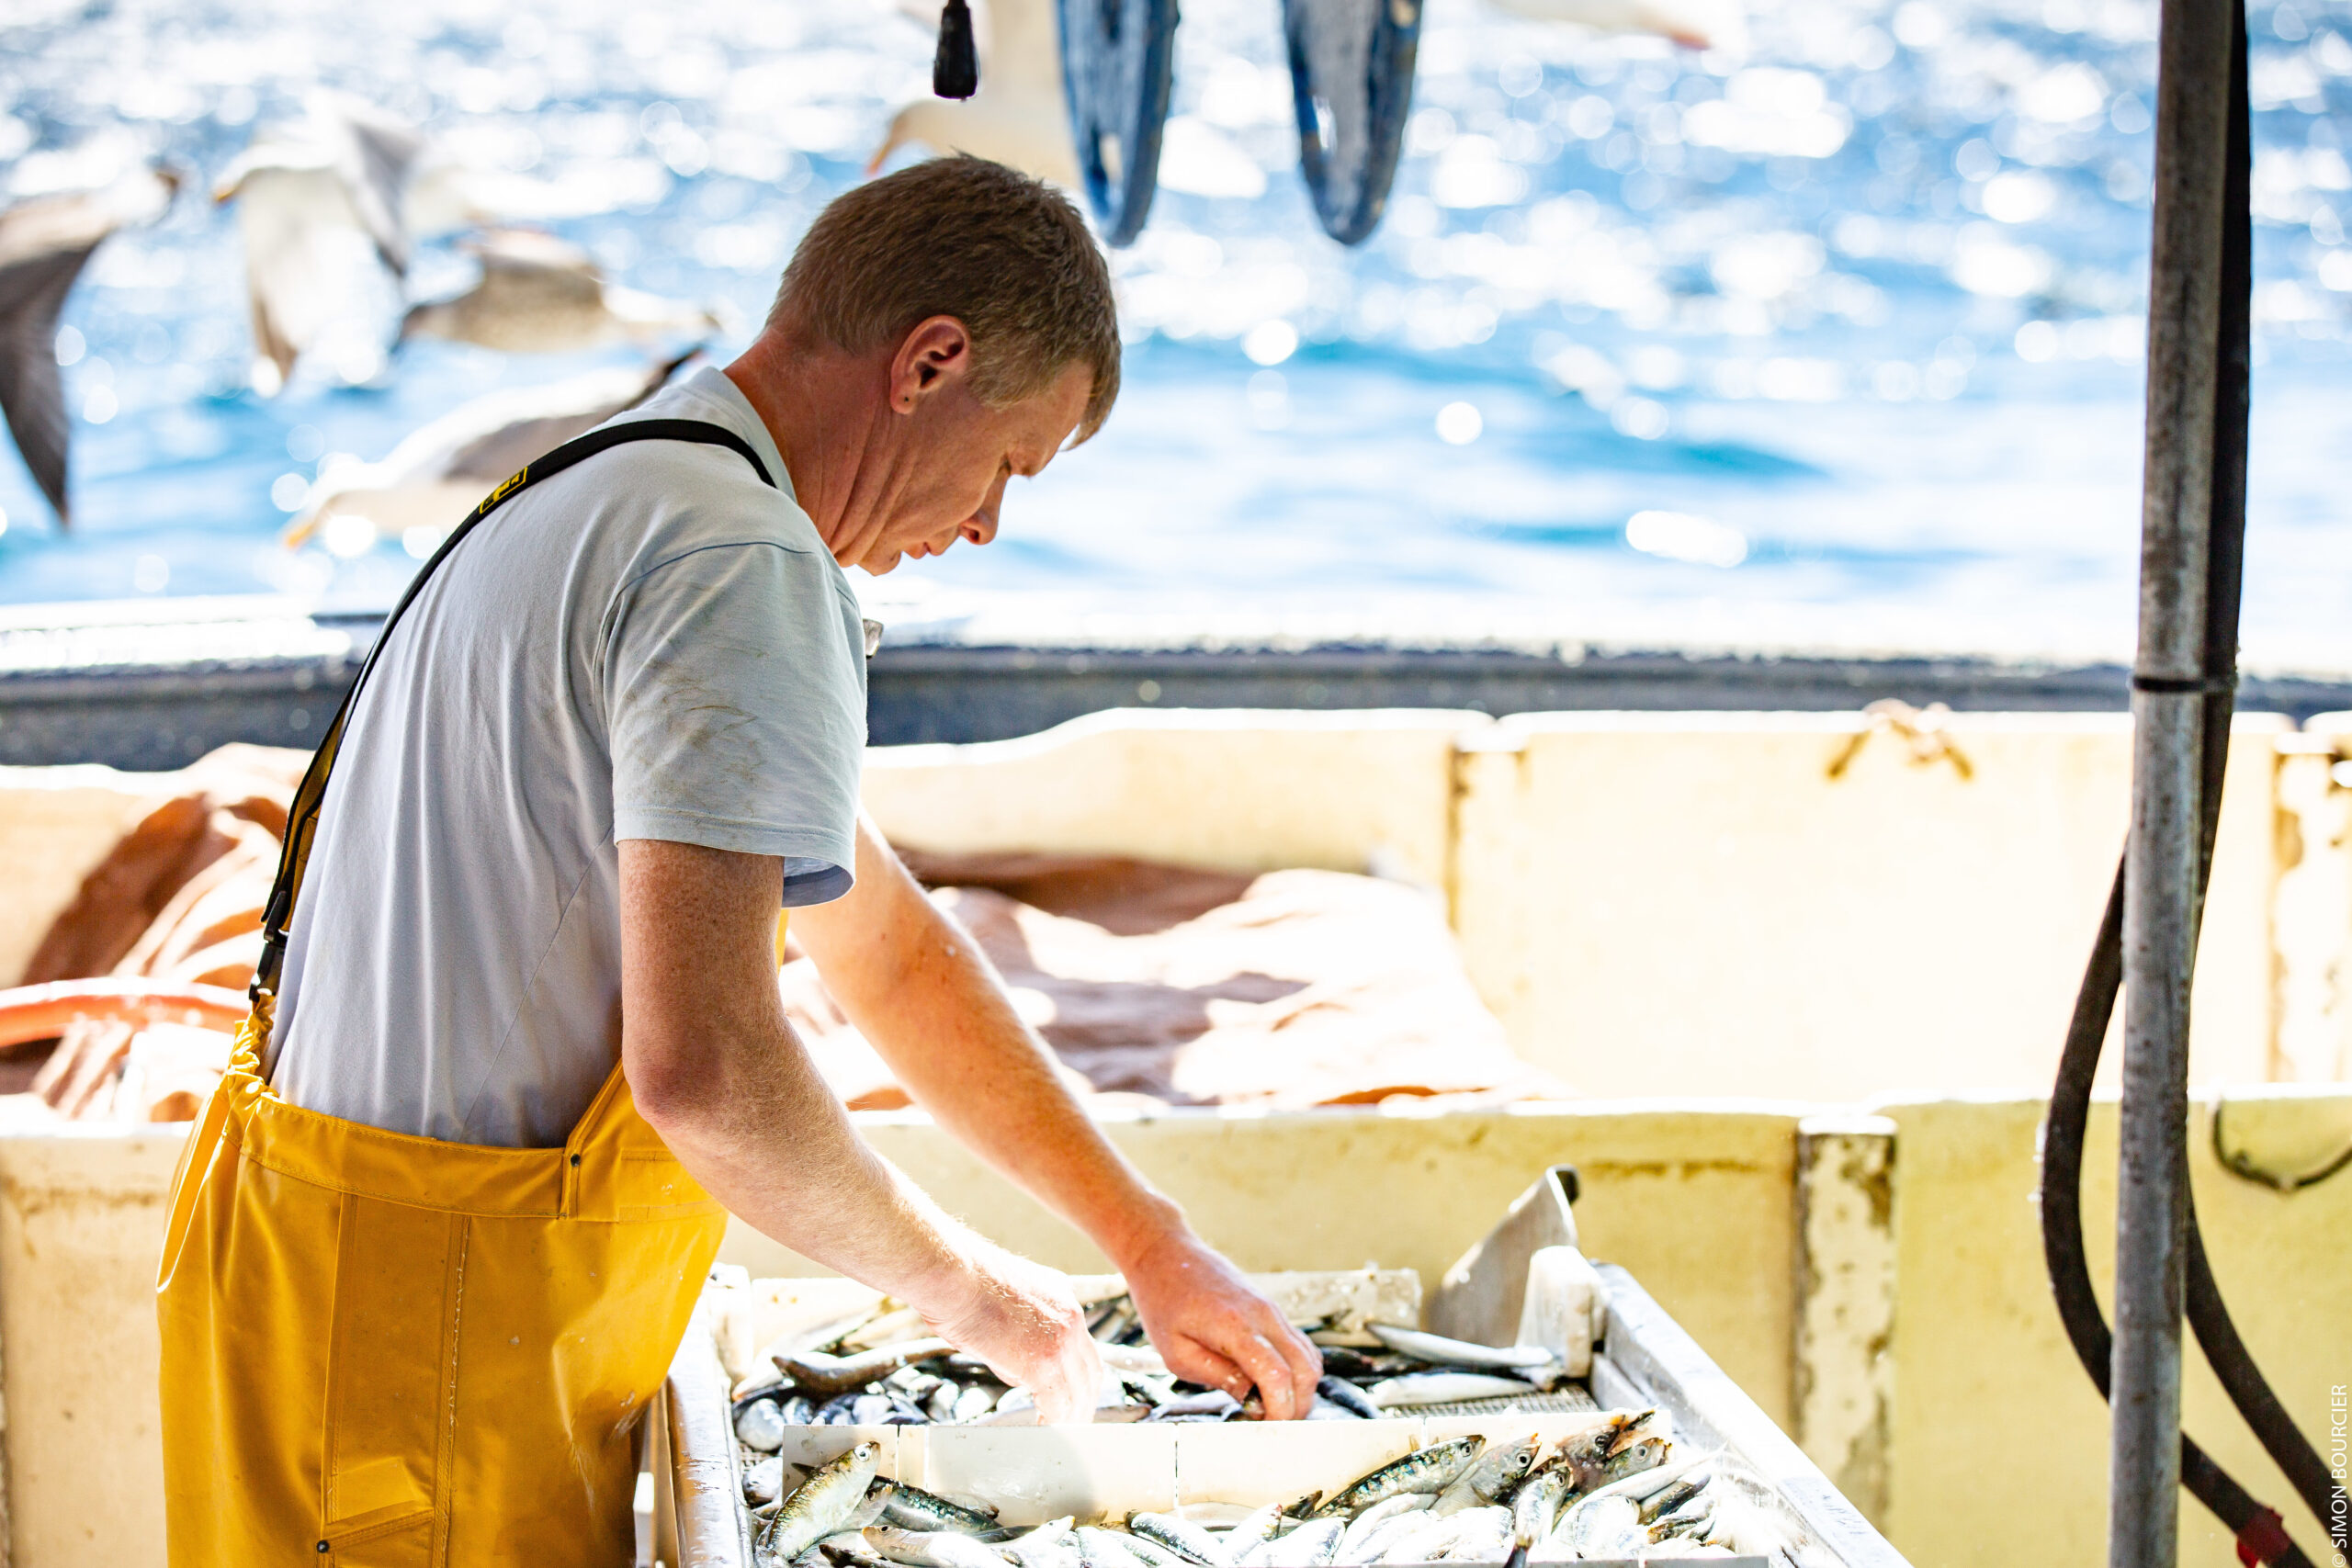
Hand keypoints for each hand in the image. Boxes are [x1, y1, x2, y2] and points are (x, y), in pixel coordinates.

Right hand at [915, 1235, 1102, 1423]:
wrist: (951, 1273)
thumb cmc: (959, 1280)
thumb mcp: (1004, 1298)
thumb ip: (1019, 1328)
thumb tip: (1012, 1359)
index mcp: (1062, 1295)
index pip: (1082, 1343)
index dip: (1078, 1373)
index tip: (1071, 1390)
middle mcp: (1071, 1316)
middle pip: (1091, 1371)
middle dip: (1083, 1400)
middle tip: (1072, 1421)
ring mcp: (1061, 1341)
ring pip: (1079, 1392)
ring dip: (1070, 1417)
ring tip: (1059, 1435)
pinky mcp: (1044, 1364)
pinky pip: (1058, 1405)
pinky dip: (1053, 1423)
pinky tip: (1043, 1431)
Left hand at [1121, 1228, 1322, 1419]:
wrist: (1166, 1254)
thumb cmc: (1163, 1303)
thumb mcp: (1177, 1353)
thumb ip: (1221, 1377)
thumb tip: (1256, 1404)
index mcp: (1235, 1326)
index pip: (1277, 1376)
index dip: (1280, 1410)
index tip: (1267, 1430)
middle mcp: (1264, 1315)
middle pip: (1306, 1370)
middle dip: (1297, 1406)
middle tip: (1271, 1426)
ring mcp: (1272, 1310)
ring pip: (1310, 1358)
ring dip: (1301, 1390)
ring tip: (1272, 1410)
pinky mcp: (1272, 1311)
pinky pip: (1300, 1346)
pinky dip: (1297, 1371)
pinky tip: (1273, 1386)